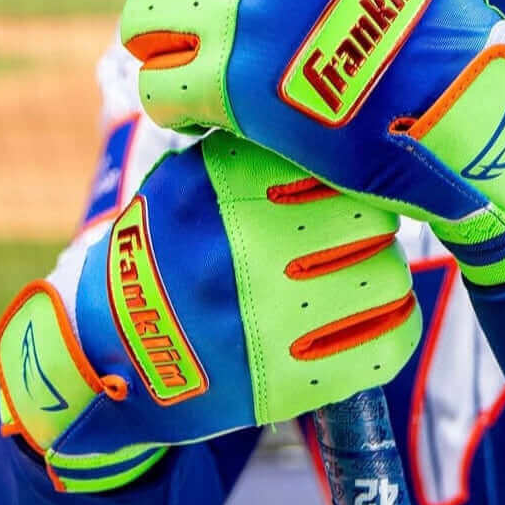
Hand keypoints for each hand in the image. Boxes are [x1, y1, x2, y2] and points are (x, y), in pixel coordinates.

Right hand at [0, 132, 419, 492]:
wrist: (108, 352)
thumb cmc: (168, 251)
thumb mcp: (188, 180)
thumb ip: (251, 148)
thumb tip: (335, 121)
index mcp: (225, 186)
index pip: (337, 158)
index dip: (351, 168)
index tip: (346, 180)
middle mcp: (247, 248)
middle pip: (371, 217)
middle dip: (372, 222)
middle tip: (358, 232)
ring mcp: (266, 318)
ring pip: (386, 278)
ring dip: (384, 273)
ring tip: (366, 274)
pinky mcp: (285, 383)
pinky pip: (383, 346)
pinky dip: (396, 329)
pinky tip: (381, 319)